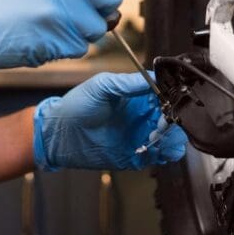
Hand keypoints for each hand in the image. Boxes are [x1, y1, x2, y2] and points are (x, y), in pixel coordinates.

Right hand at [0, 0, 121, 74]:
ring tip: (48, 29)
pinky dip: (64, 49)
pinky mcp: (53, 39)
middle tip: (77, 18)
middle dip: (98, 12)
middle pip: (110, 1)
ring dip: (79, 34)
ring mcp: (59, 11)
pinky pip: (77, 48)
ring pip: (95, 29)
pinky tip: (39, 40)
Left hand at [33, 72, 187, 170]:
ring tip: (161, 139)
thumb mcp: (102, 85)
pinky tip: (158, 150)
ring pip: (170, 139)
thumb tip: (153, 77)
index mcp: (137, 96)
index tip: (171, 103)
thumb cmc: (76, 106)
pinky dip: (164, 155)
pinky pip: (158, 157)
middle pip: (172, 118)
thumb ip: (128, 83)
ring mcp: (140, 136)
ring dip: (172, 139)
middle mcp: (142, 116)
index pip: (165, 95)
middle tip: (163, 124)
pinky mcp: (136, 156)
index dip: (172, 99)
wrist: (59, 135)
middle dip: (174, 121)